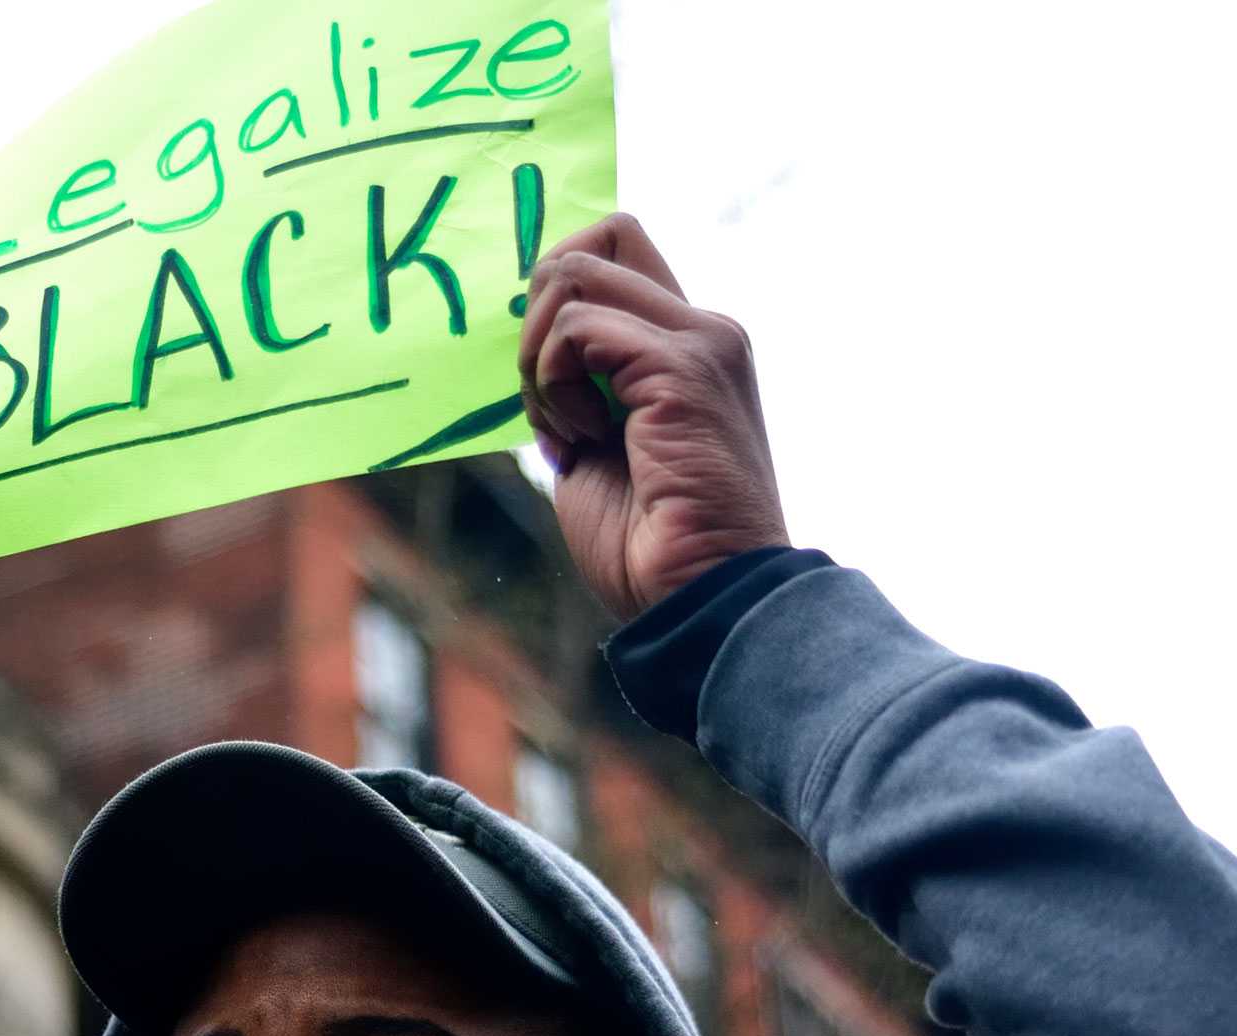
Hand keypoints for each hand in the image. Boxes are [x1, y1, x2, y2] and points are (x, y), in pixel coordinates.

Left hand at [518, 214, 790, 620]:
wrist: (702, 597)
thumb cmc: (650, 548)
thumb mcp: (598, 451)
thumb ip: (581, 392)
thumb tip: (532, 357)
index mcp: (689, 348)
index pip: (618, 250)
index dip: (558, 292)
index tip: (547, 377)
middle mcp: (704, 329)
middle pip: (597, 237)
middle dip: (539, 309)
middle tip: (546, 396)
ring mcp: (699, 342)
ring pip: (575, 273)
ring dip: (539, 355)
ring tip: (566, 427)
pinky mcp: (682, 366)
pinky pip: (576, 326)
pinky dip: (553, 381)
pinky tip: (579, 438)